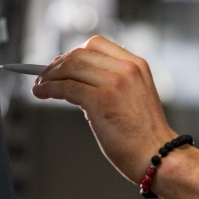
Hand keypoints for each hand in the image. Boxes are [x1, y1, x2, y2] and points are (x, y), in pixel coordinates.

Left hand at [31, 37, 175, 182]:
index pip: (97, 44)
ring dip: (49, 76)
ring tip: (40, 86)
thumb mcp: (135, 95)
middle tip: (45, 75)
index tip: (62, 62)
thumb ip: (113, 82)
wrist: (158, 154)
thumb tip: (78, 80)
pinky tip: (41, 93)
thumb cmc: (145, 134)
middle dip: (57, 64)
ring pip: (70, 68)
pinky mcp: (100, 100)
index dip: (74, 52)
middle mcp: (126, 69)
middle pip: (80, 53)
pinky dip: (49, 88)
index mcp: (137, 65)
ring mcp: (114, 83)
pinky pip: (65, 87)